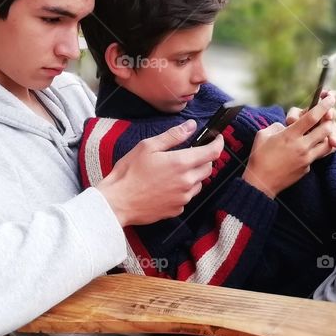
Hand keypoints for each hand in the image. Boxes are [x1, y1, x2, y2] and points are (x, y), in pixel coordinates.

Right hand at [96, 120, 223, 226]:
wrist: (118, 202)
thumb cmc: (129, 172)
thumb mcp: (148, 146)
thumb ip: (173, 136)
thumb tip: (191, 126)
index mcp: (181, 163)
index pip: (212, 152)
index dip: (218, 143)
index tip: (217, 138)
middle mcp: (187, 182)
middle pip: (208, 168)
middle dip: (203, 159)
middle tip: (189, 154)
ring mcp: (183, 198)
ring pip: (199, 183)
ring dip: (193, 175)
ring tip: (173, 171)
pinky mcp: (177, 210)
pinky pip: (187, 197)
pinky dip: (183, 189)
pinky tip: (166, 186)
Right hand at [242, 93, 335, 197]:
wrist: (261, 182)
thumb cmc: (259, 157)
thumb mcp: (263, 135)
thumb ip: (277, 127)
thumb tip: (286, 127)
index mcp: (290, 135)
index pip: (312, 117)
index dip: (323, 106)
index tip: (330, 98)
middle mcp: (301, 146)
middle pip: (326, 129)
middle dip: (329, 121)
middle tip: (327, 117)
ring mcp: (306, 159)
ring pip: (327, 144)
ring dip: (327, 137)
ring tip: (321, 133)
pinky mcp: (307, 169)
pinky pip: (316, 156)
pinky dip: (315, 151)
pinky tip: (306, 150)